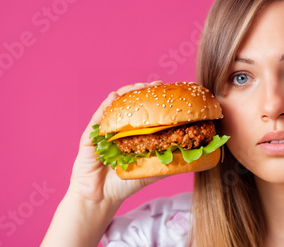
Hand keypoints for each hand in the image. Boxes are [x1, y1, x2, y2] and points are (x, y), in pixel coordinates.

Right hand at [67, 81, 163, 206]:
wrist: (101, 198)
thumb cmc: (124, 183)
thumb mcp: (151, 171)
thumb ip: (168, 162)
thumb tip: (194, 156)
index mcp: (132, 133)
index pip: (144, 111)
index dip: (155, 99)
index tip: (169, 90)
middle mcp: (118, 128)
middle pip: (130, 102)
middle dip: (144, 91)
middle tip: (157, 85)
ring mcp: (104, 130)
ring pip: (115, 105)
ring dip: (127, 93)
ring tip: (139, 87)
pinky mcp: (90, 136)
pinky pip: (98, 117)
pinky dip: (106, 106)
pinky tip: (114, 97)